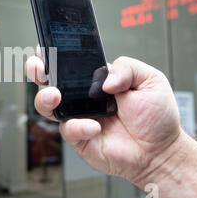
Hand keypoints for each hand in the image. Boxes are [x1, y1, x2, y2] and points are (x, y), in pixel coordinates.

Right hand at [25, 49, 183, 184]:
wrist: (160, 151)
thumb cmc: (155, 118)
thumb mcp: (150, 80)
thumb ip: (127, 68)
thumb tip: (104, 79)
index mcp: (95, 79)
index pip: (69, 62)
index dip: (54, 53)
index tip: (46, 46)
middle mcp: (81, 96)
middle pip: (48, 80)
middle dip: (36, 70)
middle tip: (39, 67)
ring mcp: (77, 116)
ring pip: (46, 105)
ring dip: (44, 97)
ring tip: (54, 95)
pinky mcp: (78, 138)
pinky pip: (67, 129)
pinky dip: (78, 126)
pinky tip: (94, 126)